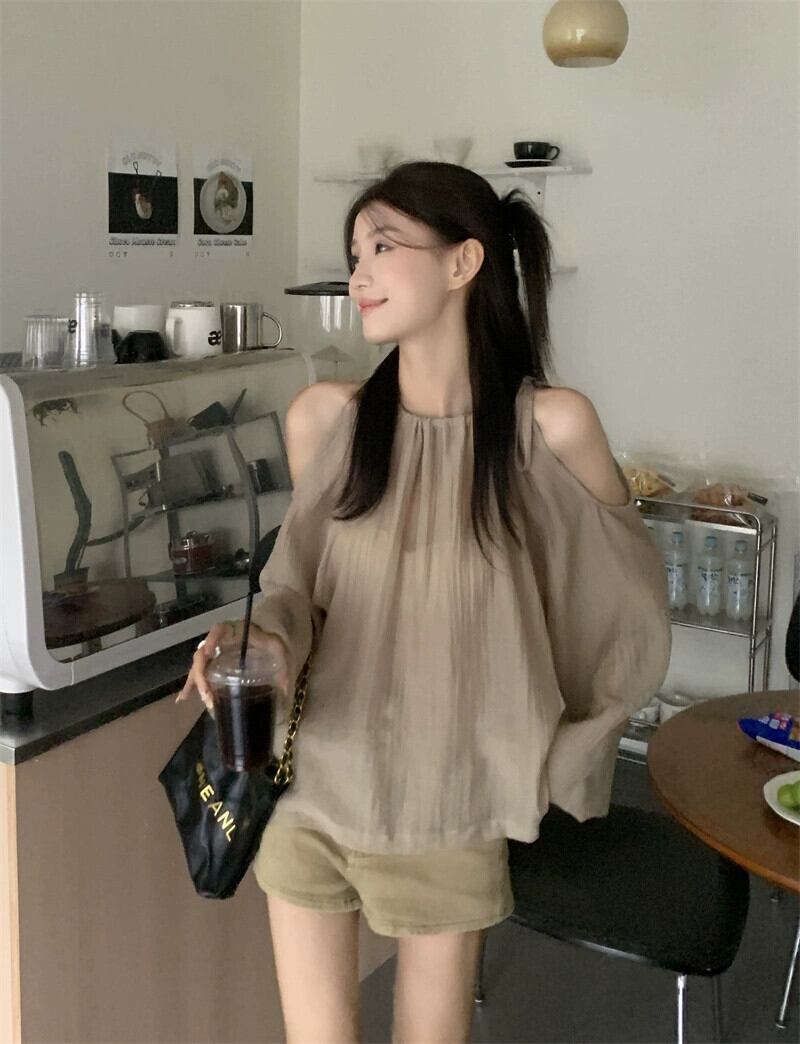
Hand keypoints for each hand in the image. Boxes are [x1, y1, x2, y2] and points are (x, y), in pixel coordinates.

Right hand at [176, 622, 290, 714]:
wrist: (271, 630)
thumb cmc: (272, 637)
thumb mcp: (279, 647)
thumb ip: (283, 664)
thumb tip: (286, 692)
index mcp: (234, 631)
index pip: (219, 630)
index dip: (211, 639)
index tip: (208, 652)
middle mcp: (220, 640)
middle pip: (203, 654)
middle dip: (202, 676)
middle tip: (209, 695)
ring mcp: (215, 651)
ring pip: (199, 665)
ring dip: (197, 683)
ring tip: (206, 701)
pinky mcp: (214, 662)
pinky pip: (200, 672)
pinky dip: (191, 684)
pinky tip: (183, 698)